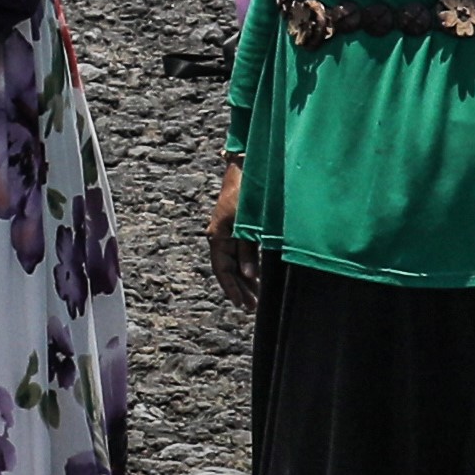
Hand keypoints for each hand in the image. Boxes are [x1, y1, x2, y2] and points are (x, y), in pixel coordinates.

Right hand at [207, 155, 258, 310]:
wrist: (249, 167)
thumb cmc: (249, 193)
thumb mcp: (249, 224)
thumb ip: (249, 251)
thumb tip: (249, 275)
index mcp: (219, 234)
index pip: (222, 268)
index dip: (231, 288)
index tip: (242, 304)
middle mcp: (220, 234)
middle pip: (226, 268)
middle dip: (239, 289)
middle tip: (251, 307)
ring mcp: (228, 231)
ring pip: (233, 262)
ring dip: (244, 280)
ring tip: (255, 298)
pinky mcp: (237, 227)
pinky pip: (239, 253)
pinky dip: (247, 267)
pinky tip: (256, 277)